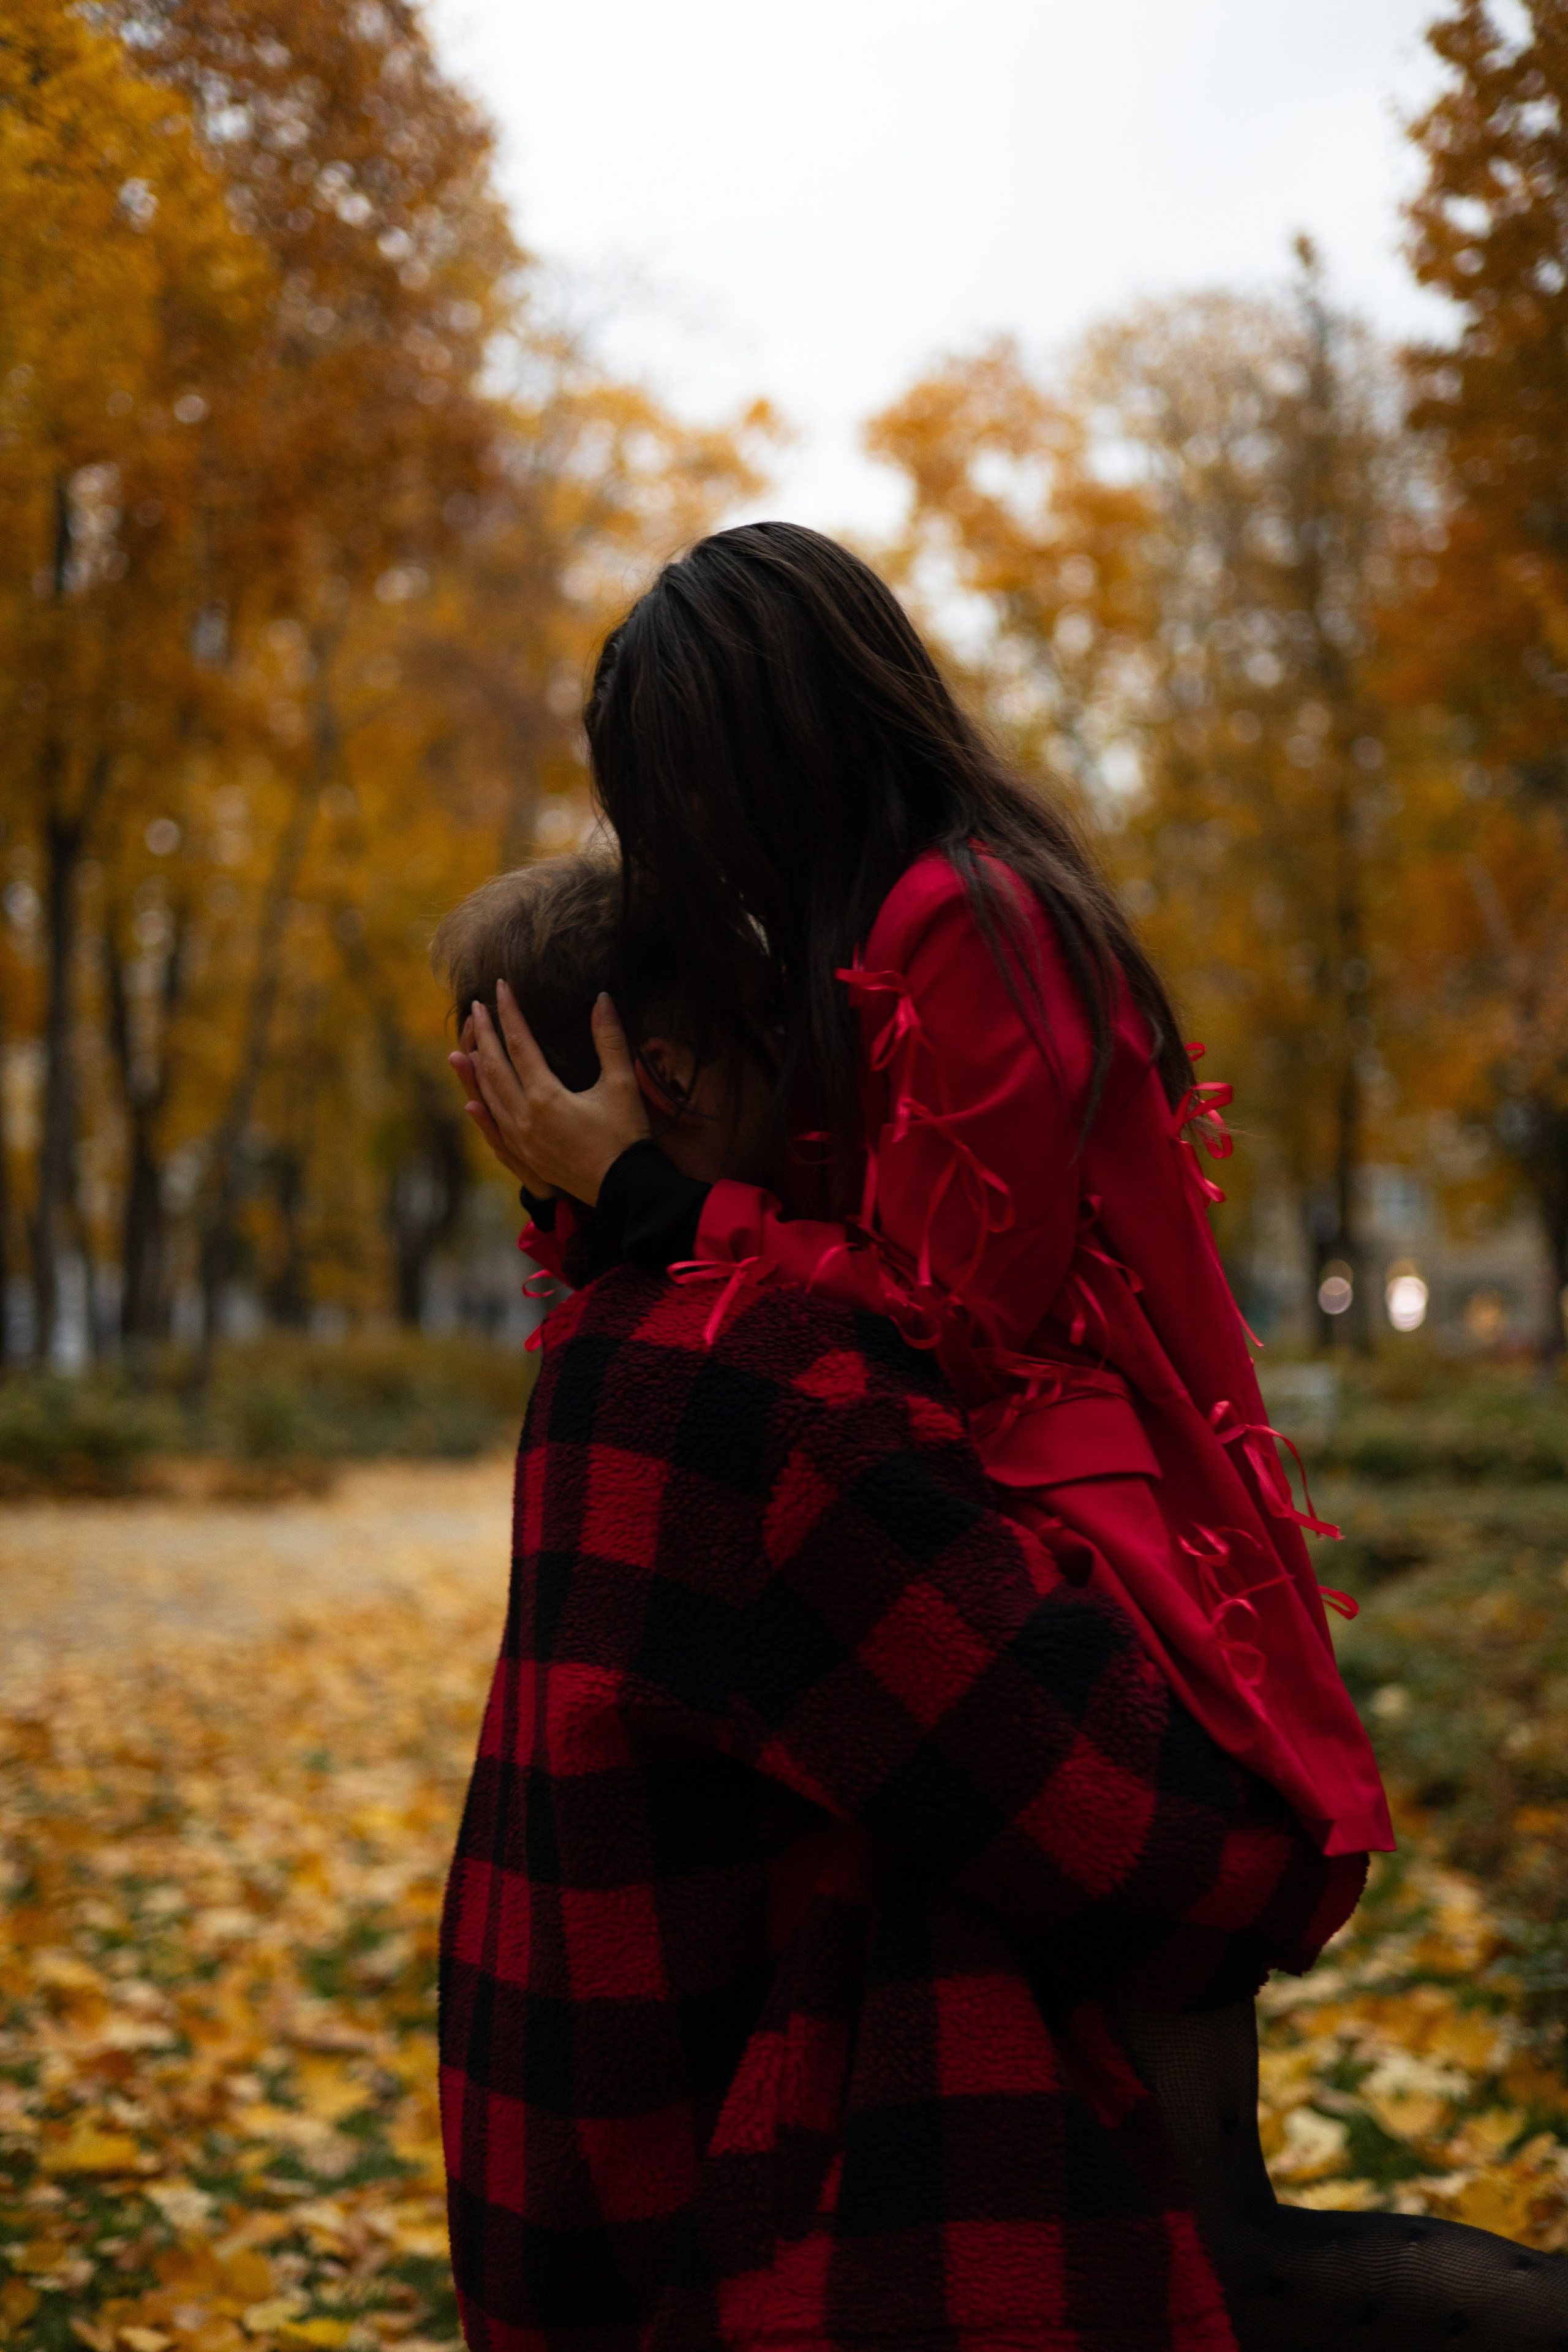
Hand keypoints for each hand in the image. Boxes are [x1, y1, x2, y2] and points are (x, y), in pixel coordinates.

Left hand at [465, 981, 650, 1205]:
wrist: (625, 1189)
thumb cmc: (627, 1137)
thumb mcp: (621, 1085)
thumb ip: (609, 1040)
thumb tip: (602, 999)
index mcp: (546, 1097)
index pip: (520, 1043)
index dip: (509, 1012)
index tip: (501, 986)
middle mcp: (524, 1117)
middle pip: (495, 1067)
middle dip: (483, 1034)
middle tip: (475, 1008)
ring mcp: (520, 1140)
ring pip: (489, 1096)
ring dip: (476, 1068)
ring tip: (466, 1045)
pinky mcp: (525, 1157)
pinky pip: (493, 1129)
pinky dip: (482, 1110)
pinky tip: (472, 1101)